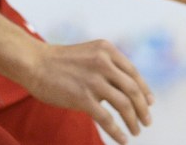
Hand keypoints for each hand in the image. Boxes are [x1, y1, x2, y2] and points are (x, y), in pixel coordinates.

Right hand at [24, 39, 153, 144]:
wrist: (35, 63)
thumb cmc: (61, 62)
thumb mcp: (90, 54)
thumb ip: (108, 66)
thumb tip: (125, 90)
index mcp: (107, 50)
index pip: (134, 72)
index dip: (144, 89)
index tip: (150, 102)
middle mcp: (104, 63)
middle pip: (133, 89)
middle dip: (143, 108)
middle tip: (147, 121)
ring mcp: (93, 80)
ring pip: (124, 104)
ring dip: (133, 120)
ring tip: (136, 131)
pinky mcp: (82, 98)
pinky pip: (107, 118)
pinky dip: (118, 131)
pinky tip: (123, 139)